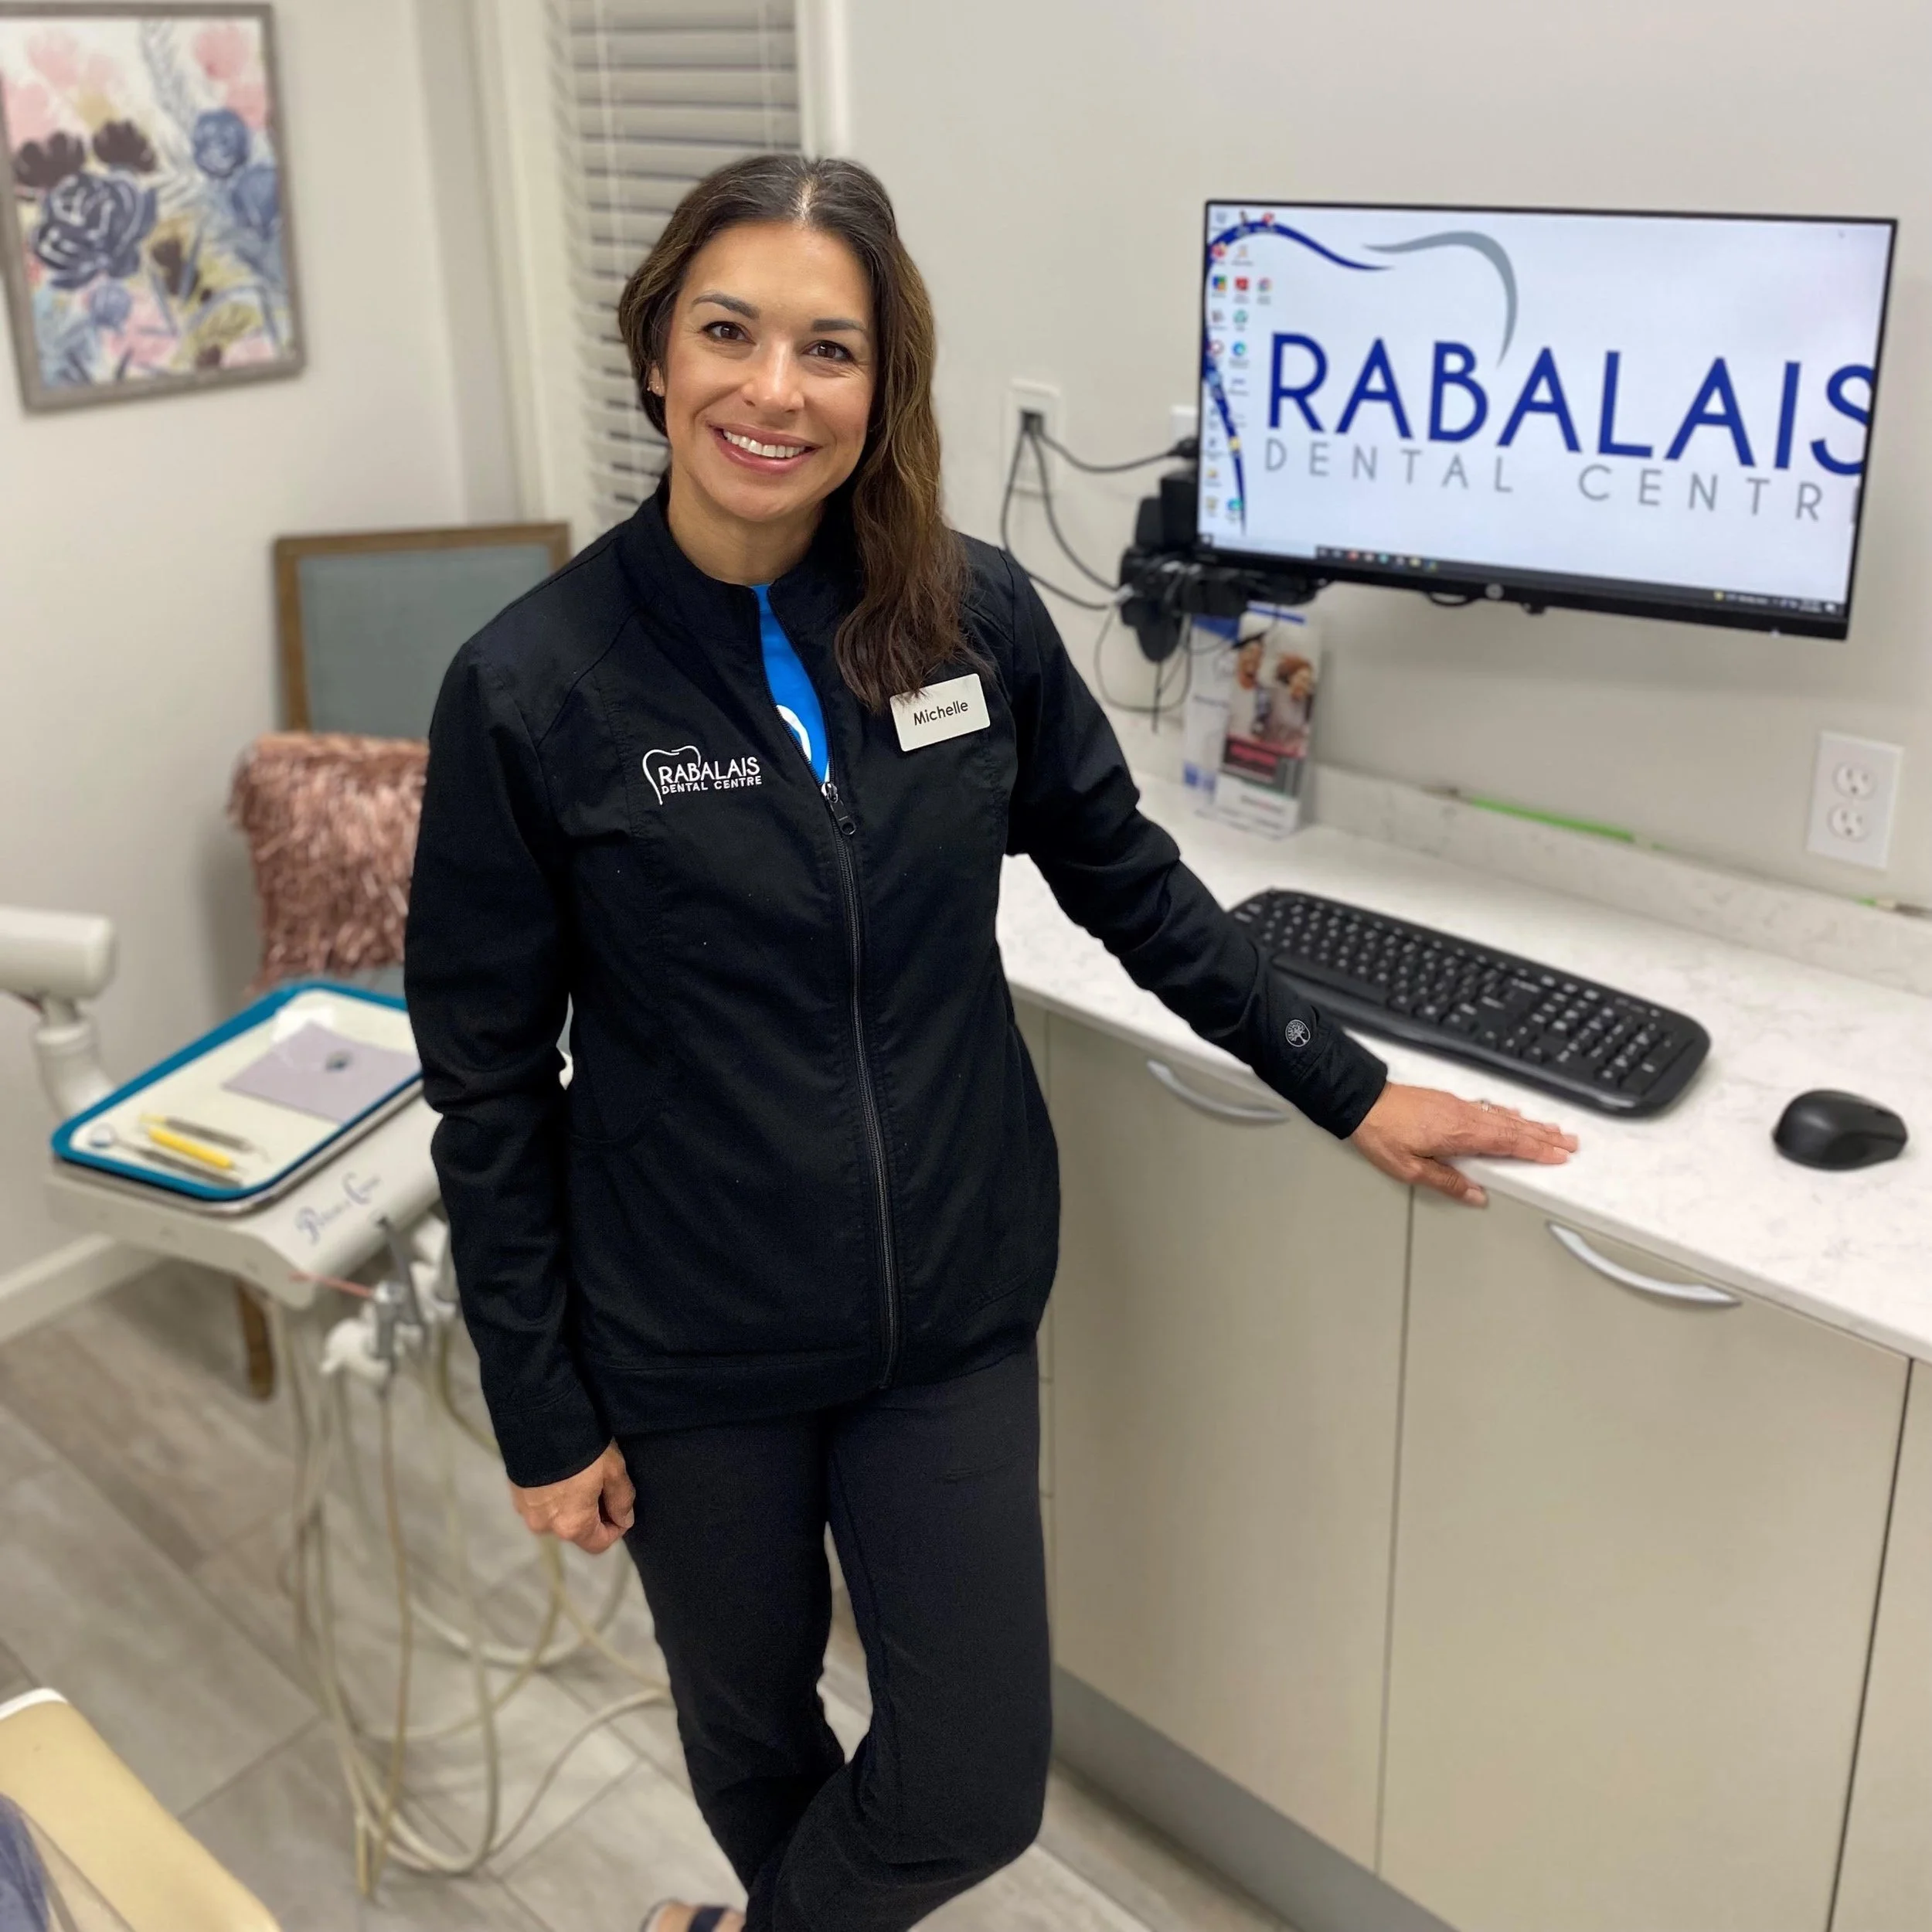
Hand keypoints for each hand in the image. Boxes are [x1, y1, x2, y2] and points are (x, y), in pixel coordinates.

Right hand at [508, 1441, 635, 1553]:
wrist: (540, 1424)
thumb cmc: (583, 1451)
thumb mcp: (613, 1471)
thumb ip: (621, 1500)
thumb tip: (624, 1520)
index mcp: (572, 1527)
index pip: (599, 1544)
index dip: (615, 1528)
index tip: (620, 1507)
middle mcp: (546, 1527)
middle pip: (576, 1530)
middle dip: (592, 1514)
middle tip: (601, 1486)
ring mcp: (527, 1513)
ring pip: (557, 1516)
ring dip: (571, 1505)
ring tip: (578, 1478)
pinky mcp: (515, 1496)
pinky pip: (541, 1504)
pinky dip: (552, 1496)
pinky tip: (559, 1474)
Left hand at [1350, 1082, 1577, 1205]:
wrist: (1362, 1102)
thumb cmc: (1382, 1134)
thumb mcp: (1411, 1169)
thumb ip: (1447, 1183)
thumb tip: (1477, 1196)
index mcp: (1461, 1135)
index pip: (1509, 1143)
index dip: (1536, 1150)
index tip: (1559, 1155)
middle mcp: (1465, 1117)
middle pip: (1513, 1127)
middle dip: (1544, 1136)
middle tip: (1570, 1142)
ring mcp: (1458, 1106)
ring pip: (1503, 1115)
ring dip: (1530, 1123)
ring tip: (1553, 1129)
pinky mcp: (1448, 1101)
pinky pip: (1487, 1107)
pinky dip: (1506, 1111)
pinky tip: (1512, 1112)